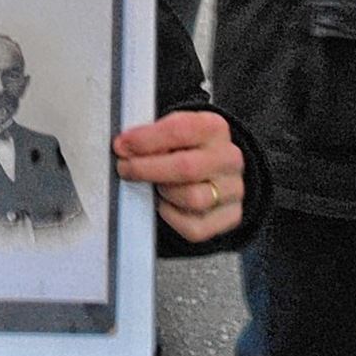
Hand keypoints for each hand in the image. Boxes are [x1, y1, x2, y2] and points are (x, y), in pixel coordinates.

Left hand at [113, 109, 243, 242]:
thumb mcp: (173, 129)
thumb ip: (151, 134)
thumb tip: (124, 146)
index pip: (179, 130)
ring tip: (153, 185)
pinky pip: (194, 227)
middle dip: (146, 169)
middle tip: (125, 168)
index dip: (145, 139)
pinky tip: (165, 203)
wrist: (217, 168)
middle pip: (186, 168)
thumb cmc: (187, 147)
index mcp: (213, 128)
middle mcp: (227, 158)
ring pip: (192, 198)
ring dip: (163, 193)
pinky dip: (172, 217)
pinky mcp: (230, 217)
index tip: (122, 145)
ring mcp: (233, 189)